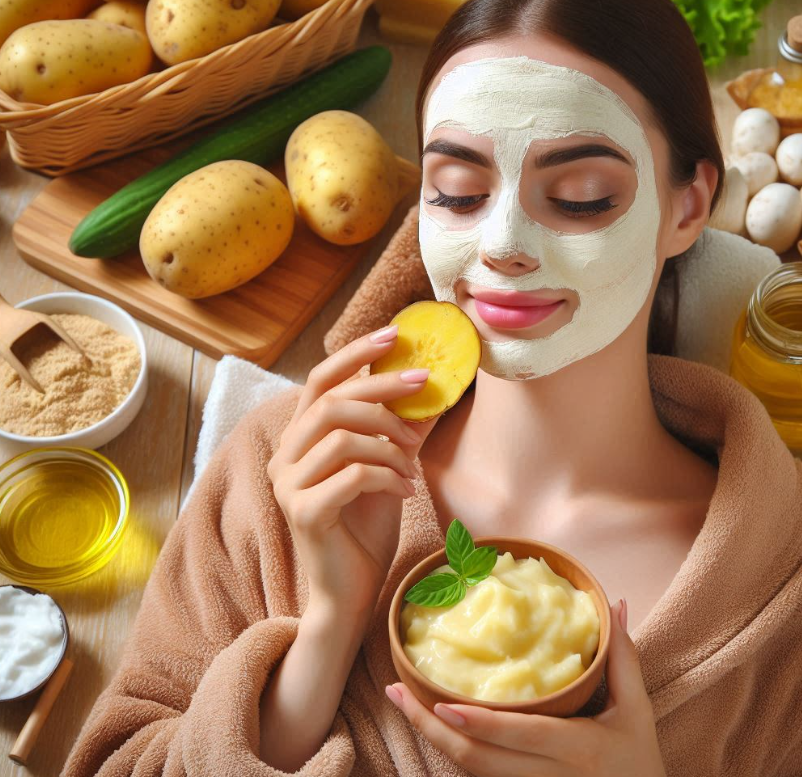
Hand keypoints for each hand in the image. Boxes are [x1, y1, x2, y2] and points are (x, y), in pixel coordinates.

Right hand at [268, 324, 441, 618]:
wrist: (352, 589)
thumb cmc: (366, 526)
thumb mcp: (387, 467)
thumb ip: (397, 430)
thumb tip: (430, 388)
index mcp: (300, 438)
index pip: (321, 379)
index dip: (356, 353)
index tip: (396, 335)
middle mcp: (285, 455)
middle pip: (333, 401)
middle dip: (385, 390)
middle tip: (425, 387)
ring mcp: (288, 485)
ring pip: (342, 436)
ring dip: (389, 444)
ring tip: (412, 465)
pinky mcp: (303, 512)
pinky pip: (352, 475)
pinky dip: (388, 477)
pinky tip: (404, 492)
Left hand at [386, 598, 666, 776]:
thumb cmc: (640, 762)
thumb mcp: (637, 711)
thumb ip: (623, 658)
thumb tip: (612, 604)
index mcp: (578, 748)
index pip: (520, 734)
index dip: (479, 722)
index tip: (440, 701)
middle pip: (479, 758)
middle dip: (432, 728)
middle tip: (395, 693)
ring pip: (472, 771)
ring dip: (433, 739)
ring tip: (401, 704)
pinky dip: (453, 751)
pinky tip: (430, 725)